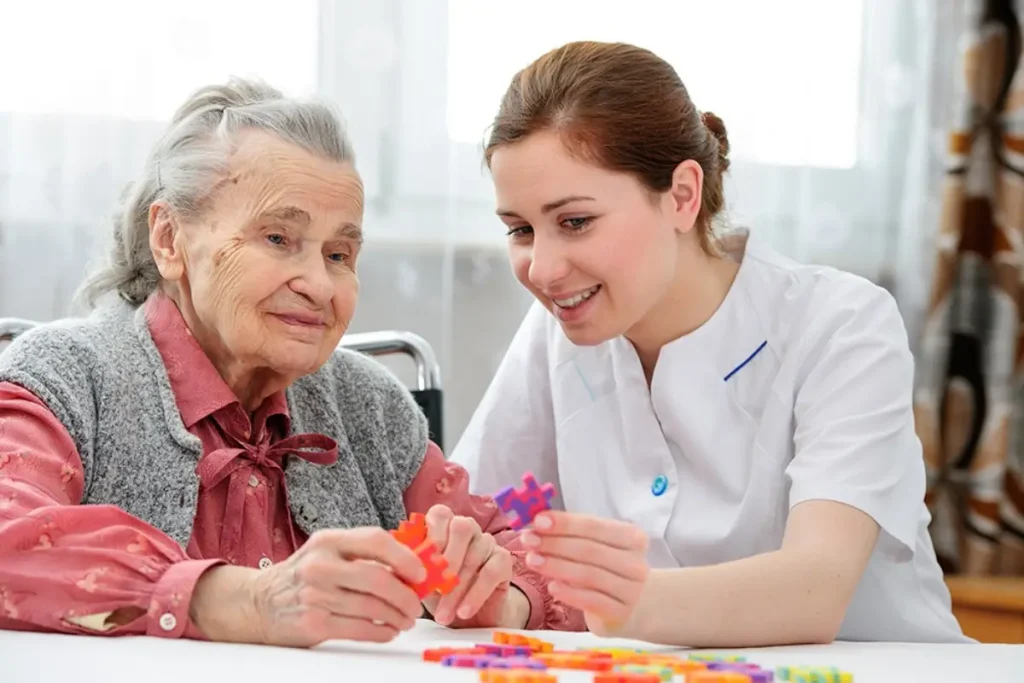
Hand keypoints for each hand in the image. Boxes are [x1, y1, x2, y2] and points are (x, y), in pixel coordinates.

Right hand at [189, 527, 425, 646]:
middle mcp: (321, 564)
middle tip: (416, 605)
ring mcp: (315, 594)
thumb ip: (362, 554)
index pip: (375, 540)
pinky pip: (359, 629)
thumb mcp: (327, 552)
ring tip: (405, 620)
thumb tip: (412, 565)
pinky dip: (381, 632)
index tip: (421, 571)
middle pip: (377, 578)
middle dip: (405, 594)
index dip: (404, 556)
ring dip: (397, 616)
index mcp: (329, 540)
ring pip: (372, 607)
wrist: (258, 602)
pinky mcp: (312, 623)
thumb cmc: (304, 576)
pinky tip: (388, 631)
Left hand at [421, 504, 519, 627]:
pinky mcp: (503, 559)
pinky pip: (491, 572)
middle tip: (436, 589)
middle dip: (448, 558)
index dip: (432, 534)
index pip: (440, 514)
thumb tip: (399, 568)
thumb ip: (411, 569)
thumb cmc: (439, 592)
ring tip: (443, 615)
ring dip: (457, 589)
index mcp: (444, 526)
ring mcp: (487, 542)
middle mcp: (468, 528)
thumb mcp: (421, 581)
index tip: (424, 563)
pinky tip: (464, 612)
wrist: (469, 616)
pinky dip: (476, 594)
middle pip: (462, 527)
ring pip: (475, 555)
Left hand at [520, 511, 648, 635]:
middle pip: (589, 550)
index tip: (538, 521)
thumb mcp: (597, 545)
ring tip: (531, 560)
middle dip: (554, 543)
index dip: (565, 523)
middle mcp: (636, 563)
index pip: (594, 526)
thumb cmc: (607, 568)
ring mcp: (631, 590)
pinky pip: (590, 600)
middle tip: (528, 540)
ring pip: (588, 575)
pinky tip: (551, 587)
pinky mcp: (620, 613)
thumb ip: (573, 533)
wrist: (632, 606)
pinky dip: (568, 593)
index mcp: (632, 537)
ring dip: (556, 566)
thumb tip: (537, 523)